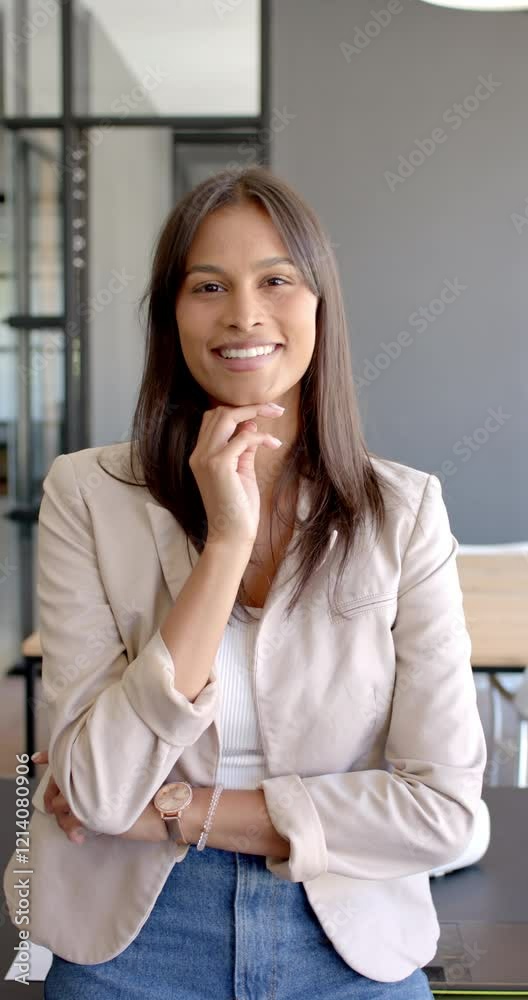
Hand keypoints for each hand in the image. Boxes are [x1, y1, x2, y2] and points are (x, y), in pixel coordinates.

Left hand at [31, 749, 169, 843]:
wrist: (170, 805)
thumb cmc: (156, 789)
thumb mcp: (128, 776)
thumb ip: (105, 773)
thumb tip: (87, 782)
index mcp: (101, 759)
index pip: (68, 756)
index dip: (51, 756)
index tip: (36, 758)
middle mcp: (93, 772)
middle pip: (60, 780)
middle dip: (52, 795)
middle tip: (53, 806)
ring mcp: (92, 793)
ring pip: (62, 804)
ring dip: (63, 817)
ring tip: (73, 827)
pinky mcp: (94, 813)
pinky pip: (71, 821)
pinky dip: (72, 830)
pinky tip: (79, 836)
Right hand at [189, 402, 283, 549]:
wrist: (232, 535)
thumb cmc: (238, 507)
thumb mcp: (242, 471)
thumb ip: (243, 448)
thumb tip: (251, 426)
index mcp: (200, 455)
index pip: (214, 419)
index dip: (239, 411)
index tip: (264, 411)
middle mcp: (199, 454)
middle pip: (219, 412)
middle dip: (249, 405)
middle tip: (275, 408)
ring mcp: (206, 458)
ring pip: (227, 417)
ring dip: (255, 411)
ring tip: (276, 414)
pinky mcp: (219, 465)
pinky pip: (243, 438)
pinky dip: (261, 437)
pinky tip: (275, 444)